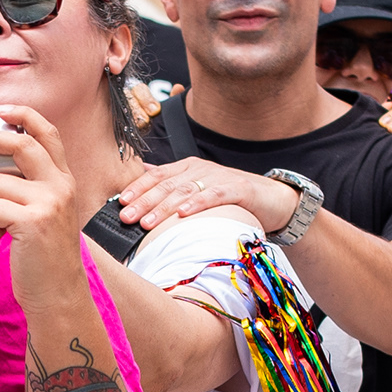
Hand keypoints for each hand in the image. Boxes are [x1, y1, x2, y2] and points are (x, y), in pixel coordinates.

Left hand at [0, 110, 86, 300]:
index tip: (1, 109)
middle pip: (20, 142)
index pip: (47, 133)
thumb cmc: (43, 255)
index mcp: (64, 180)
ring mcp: (50, 202)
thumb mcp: (43, 212)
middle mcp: (61, 186)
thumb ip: (23, 184)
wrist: (58, 295)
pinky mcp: (33, 222)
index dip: (24, 114)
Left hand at [112, 156, 282, 233]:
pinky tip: (183, 214)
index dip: (138, 188)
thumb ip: (173, 184)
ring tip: (146, 222)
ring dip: (163, 207)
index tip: (120, 202)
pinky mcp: (236, 189)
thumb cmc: (230, 196)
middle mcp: (199, 169)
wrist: (272, 197)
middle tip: (126, 216)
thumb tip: (143, 178)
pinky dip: (197, 204)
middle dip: (144, 201)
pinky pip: (213, 195)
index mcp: (186, 168)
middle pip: (166, 185)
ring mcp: (217, 177)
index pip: (157, 176)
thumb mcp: (198, 189)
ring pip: (185, 191)